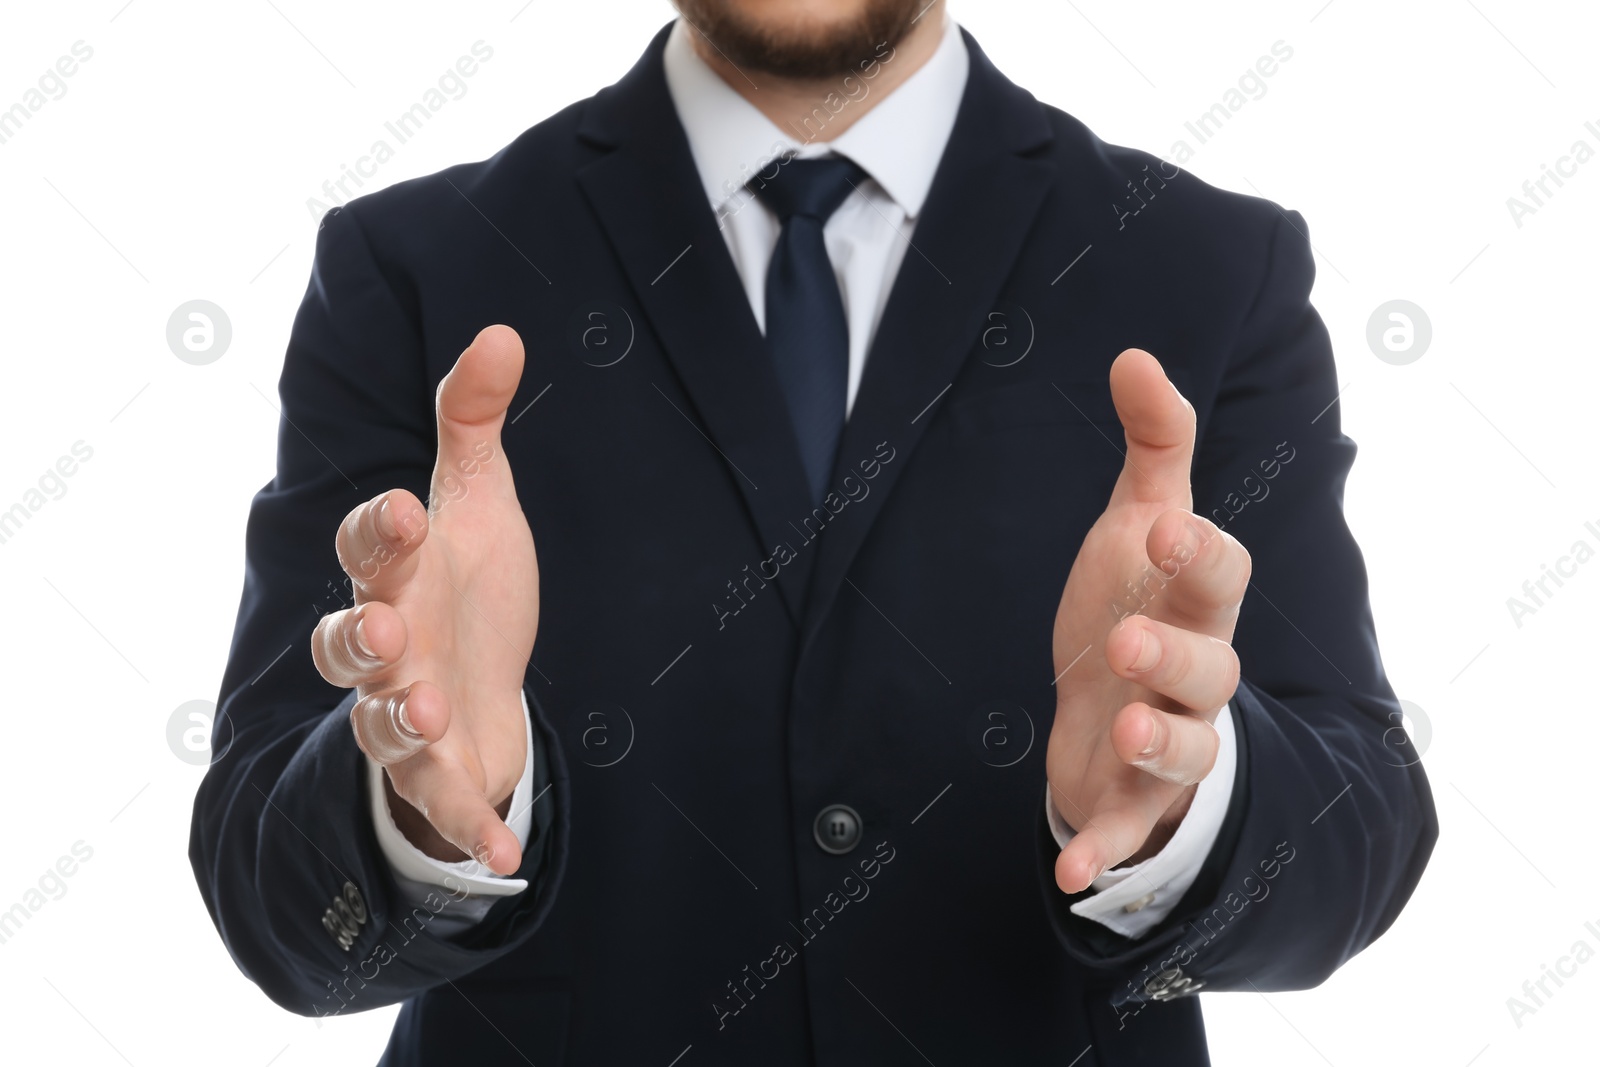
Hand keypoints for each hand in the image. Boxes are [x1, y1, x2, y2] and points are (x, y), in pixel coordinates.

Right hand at [311, 325, 536, 874]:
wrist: (482, 682)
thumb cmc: (469, 586)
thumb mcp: (479, 501)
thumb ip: (474, 424)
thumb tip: (502, 330)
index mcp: (396, 572)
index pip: (368, 547)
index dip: (379, 530)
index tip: (405, 504)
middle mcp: (386, 644)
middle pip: (347, 641)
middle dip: (360, 633)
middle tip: (388, 623)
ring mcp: (404, 713)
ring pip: (376, 722)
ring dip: (396, 719)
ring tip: (427, 710)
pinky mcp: (437, 774)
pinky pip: (442, 802)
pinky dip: (470, 828)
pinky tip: (506, 855)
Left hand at [1047, 349, 1250, 893]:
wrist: (1113, 708)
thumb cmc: (1133, 602)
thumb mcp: (1138, 522)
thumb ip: (1152, 444)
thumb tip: (1133, 354)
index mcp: (1195, 601)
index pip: (1219, 572)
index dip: (1199, 553)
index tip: (1164, 525)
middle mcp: (1195, 674)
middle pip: (1209, 666)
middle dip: (1174, 652)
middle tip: (1125, 639)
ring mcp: (1168, 742)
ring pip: (1183, 748)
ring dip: (1157, 741)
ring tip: (1117, 726)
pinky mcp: (1133, 802)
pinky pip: (1127, 833)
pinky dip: (1104, 854)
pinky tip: (1070, 875)